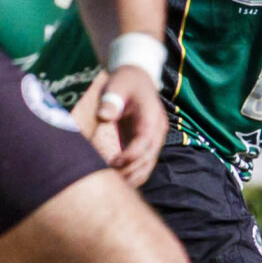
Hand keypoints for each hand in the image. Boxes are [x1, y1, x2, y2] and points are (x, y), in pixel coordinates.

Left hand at [92, 64, 166, 185]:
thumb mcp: (117, 84)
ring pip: (148, 164)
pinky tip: (118, 180)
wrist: (137, 78)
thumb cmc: (125, 80)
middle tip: (109, 178)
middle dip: (131, 170)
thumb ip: (111, 99)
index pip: (145, 141)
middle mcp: (157, 130)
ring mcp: (154, 138)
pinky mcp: (146, 143)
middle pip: (149, 157)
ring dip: (133, 176)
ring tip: (114, 185)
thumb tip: (104, 116)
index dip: (131, 154)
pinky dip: (133, 173)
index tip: (113, 162)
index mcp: (152, 117)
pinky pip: (143, 163)